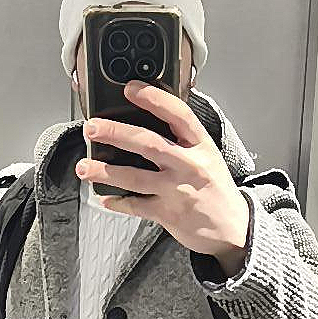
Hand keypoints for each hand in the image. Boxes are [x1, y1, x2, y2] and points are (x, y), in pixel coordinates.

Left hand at [76, 81, 249, 277]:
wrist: (233, 229)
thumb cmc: (215, 189)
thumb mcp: (208, 157)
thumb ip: (183, 140)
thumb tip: (151, 118)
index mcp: (201, 146)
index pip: (178, 115)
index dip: (154, 98)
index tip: (130, 88)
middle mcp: (189, 166)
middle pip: (148, 144)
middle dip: (116, 133)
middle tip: (92, 127)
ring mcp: (177, 191)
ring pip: (134, 177)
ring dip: (105, 171)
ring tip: (84, 166)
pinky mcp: (168, 214)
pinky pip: (136, 206)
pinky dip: (117, 202)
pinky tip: (104, 197)